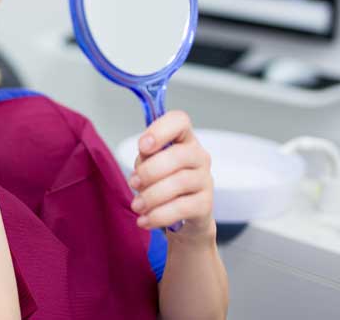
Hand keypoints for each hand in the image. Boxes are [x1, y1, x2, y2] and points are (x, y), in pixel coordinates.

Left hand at [127, 110, 214, 239]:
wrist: (183, 217)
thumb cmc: (163, 182)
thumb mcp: (150, 165)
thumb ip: (146, 158)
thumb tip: (143, 163)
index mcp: (183, 139)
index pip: (179, 121)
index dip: (161, 130)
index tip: (143, 146)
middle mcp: (199, 156)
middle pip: (178, 156)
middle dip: (150, 171)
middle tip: (133, 183)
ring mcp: (205, 180)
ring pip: (179, 183)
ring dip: (151, 195)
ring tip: (137, 205)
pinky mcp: (206, 204)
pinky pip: (181, 208)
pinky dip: (158, 215)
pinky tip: (144, 220)